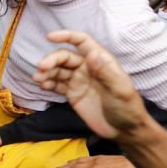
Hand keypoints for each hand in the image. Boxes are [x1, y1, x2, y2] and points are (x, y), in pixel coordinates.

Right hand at [32, 30, 146, 139]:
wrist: (125, 131)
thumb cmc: (128, 108)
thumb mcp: (120, 90)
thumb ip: (105, 72)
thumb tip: (90, 54)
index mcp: (100, 61)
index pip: (82, 42)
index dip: (66, 36)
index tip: (49, 37)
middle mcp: (87, 67)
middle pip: (65, 57)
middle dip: (52, 60)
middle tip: (41, 68)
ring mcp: (78, 80)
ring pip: (58, 70)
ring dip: (46, 72)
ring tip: (38, 78)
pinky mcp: (72, 94)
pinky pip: (56, 85)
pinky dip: (47, 83)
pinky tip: (42, 86)